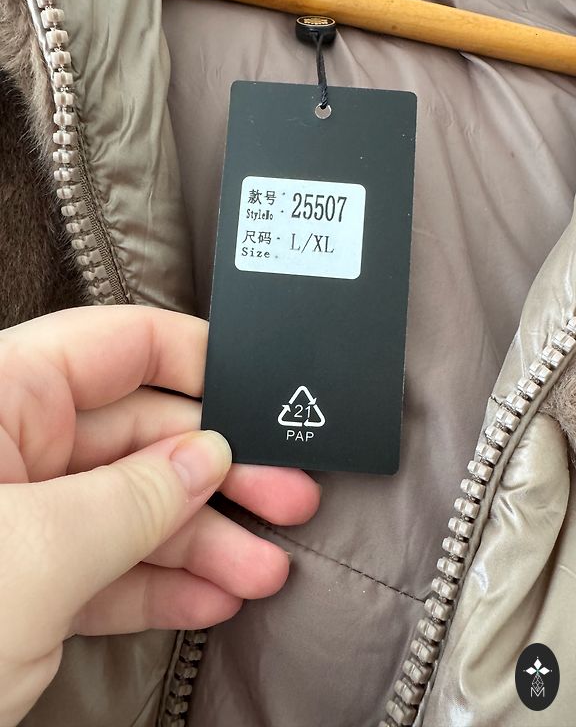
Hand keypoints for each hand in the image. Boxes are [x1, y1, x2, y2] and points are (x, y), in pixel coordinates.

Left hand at [0, 306, 319, 726]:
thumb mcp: (36, 551)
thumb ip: (135, 497)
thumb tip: (208, 456)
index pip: (117, 345)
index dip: (196, 360)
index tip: (259, 390)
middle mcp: (10, 448)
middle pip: (141, 436)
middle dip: (219, 472)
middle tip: (288, 496)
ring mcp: (21, 518)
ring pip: (134, 509)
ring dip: (206, 541)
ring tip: (264, 568)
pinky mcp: (26, 582)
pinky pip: (110, 567)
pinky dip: (164, 585)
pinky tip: (215, 598)